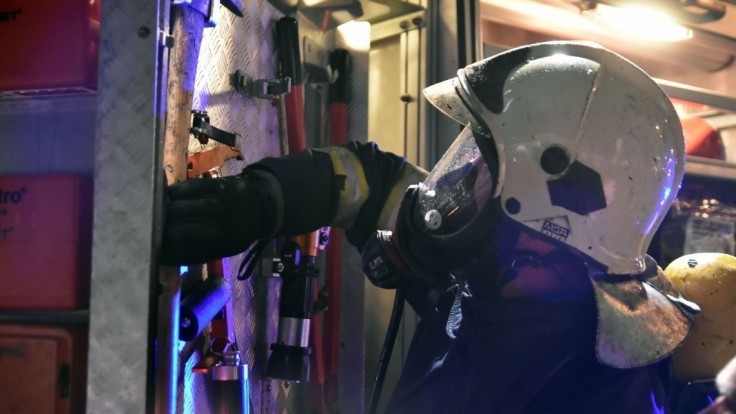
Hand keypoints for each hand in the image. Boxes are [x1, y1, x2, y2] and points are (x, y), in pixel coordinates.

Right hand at [161, 169, 280, 264]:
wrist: (267, 204)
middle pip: (185, 232)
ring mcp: (222, 205)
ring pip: (188, 210)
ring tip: (151, 214)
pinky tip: (166, 195)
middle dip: (163, 232)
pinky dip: (178, 192)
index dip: (169, 252)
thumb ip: (200, 252)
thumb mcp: (227, 247)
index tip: (153, 250)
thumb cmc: (240, 229)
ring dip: (166, 212)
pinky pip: (195, 188)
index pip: (190, 252)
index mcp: (225, 246)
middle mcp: (224, 228)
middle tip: (146, 231)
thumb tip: (165, 254)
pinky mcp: (221, 186)